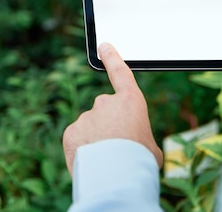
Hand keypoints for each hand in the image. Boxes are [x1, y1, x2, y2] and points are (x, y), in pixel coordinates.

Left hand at [62, 43, 162, 175]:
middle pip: (106, 113)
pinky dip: (83, 150)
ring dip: (97, 142)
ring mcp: (86, 116)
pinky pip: (78, 140)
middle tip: (118, 151)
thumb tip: (132, 144)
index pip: (120, 72)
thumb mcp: (150, 147)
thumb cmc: (139, 162)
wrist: (115, 176)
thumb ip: (139, 137)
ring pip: (91, 129)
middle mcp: (106, 103)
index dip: (112, 58)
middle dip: (109, 129)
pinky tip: (92, 162)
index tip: (103, 45)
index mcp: (130, 101)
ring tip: (107, 162)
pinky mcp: (71, 132)